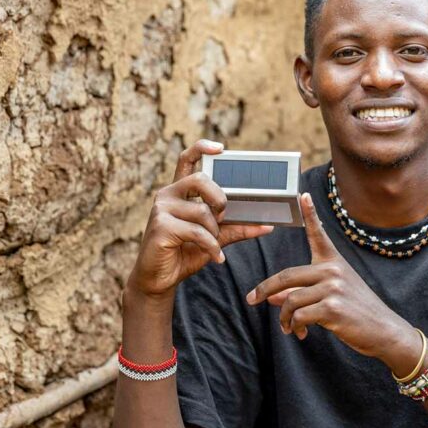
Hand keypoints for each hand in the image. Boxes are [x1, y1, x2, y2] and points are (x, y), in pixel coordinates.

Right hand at [128, 139, 274, 299]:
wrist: (159, 279)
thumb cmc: (184, 254)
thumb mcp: (215, 238)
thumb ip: (237, 228)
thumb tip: (268, 225)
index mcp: (180, 192)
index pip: (187, 159)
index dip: (202, 148)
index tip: (221, 149)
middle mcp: (168, 195)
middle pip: (201, 180)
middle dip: (220, 199)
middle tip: (224, 216)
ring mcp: (161, 209)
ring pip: (202, 211)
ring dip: (215, 233)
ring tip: (215, 247)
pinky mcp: (160, 226)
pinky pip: (197, 231)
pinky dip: (211, 246)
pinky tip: (215, 257)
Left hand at [246, 192, 411, 360]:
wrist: (382, 330)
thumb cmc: (356, 312)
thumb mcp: (331, 296)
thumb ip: (301, 293)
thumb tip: (271, 297)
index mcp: (334, 262)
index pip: (318, 234)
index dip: (310, 214)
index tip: (302, 195)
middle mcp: (333, 270)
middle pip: (287, 276)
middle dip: (265, 289)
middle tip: (251, 299)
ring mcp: (333, 288)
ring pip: (290, 300)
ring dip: (284, 318)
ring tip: (288, 328)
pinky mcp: (332, 308)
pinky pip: (299, 316)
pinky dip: (295, 327)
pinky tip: (301, 333)